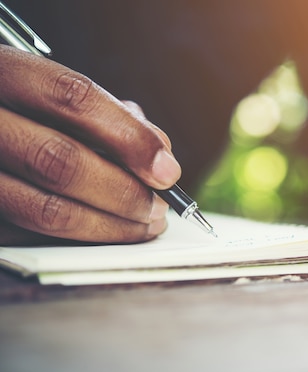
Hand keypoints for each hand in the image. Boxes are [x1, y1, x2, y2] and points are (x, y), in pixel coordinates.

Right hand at [0, 45, 180, 244]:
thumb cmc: (24, 108)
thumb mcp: (55, 92)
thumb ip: (109, 114)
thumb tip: (161, 157)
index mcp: (3, 72)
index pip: (73, 98)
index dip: (130, 137)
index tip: (168, 171)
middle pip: (61, 161)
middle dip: (125, 192)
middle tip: (159, 207)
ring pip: (46, 210)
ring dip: (110, 226)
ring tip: (144, 225)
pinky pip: (30, 237)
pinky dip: (79, 240)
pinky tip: (107, 233)